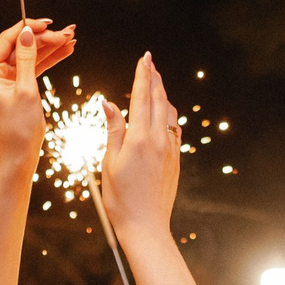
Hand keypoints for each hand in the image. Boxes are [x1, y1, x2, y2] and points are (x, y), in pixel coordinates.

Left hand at [0, 19, 75, 163]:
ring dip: (51, 47)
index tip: (48, 24)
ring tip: (71, 39)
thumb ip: (26, 58)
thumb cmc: (18, 127)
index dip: (28, 29)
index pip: (8, 39)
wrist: (21, 152)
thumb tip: (27, 33)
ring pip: (31, 54)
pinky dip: (50, 59)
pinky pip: (35, 66)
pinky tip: (66, 51)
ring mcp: (6, 77)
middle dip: (45, 38)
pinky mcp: (18, 84)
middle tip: (67, 34)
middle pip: (21, 45)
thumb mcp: (25, 89)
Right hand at [100, 54, 181, 242]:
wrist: (145, 226)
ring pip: (169, 113)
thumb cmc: (120, 199)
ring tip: (156, 83)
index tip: (144, 58)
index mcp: (139, 138)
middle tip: (150, 62)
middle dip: (154, 78)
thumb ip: (113, 130)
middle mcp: (158, 140)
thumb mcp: (109, 163)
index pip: (141, 97)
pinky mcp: (175, 160)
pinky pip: (174, 130)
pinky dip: (168, 115)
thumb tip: (109, 103)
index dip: (142, 75)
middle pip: (158, 100)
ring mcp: (170, 150)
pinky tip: (164, 113)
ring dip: (162, 95)